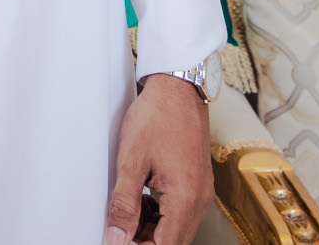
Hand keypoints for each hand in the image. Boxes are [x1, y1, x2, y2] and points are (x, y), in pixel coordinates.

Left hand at [104, 74, 211, 244]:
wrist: (178, 89)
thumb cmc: (156, 118)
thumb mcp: (131, 162)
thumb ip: (124, 204)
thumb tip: (116, 237)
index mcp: (185, 200)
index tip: (119, 238)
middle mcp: (199, 201)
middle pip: (172, 241)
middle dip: (145, 238)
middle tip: (120, 221)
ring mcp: (202, 192)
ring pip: (176, 228)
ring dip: (152, 226)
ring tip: (129, 205)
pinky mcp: (199, 183)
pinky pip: (181, 211)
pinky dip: (161, 212)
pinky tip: (143, 196)